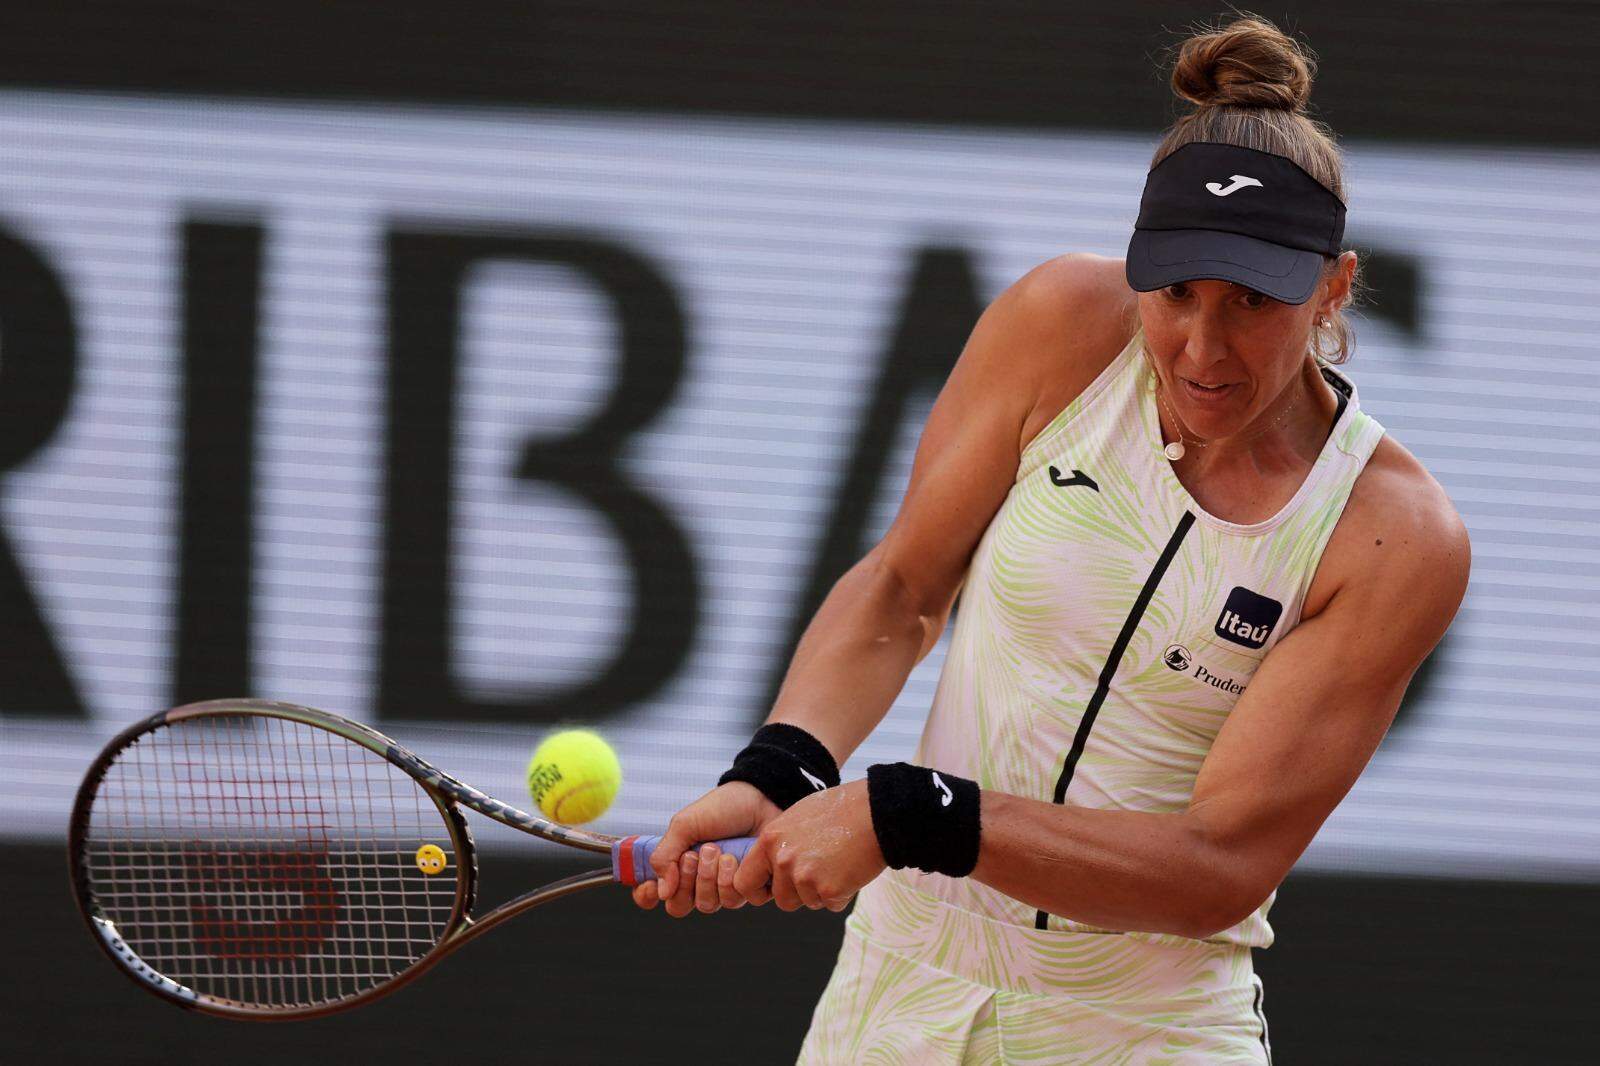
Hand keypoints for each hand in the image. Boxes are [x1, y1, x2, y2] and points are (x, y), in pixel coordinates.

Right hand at [630, 781, 781, 917]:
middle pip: (680, 906)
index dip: (647, 896)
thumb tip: (661, 891)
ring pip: (708, 905)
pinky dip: (731, 879)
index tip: (650, 888)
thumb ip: (665, 855)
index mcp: (677, 863)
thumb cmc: (721, 809)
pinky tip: (736, 857)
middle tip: (694, 855)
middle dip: (686, 881)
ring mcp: (722, 886)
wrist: (759, 799)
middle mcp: (698, 880)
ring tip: (718, 850)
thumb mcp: (685, 825)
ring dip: (710, 877)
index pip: (653, 893)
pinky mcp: (747, 888)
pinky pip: (734, 901)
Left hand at [733, 779, 883, 912]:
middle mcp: (783, 860)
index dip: (760, 889)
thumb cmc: (841, 811)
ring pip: (807, 903)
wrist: (877, 812)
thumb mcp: (797, 818)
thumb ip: (779, 844)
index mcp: (770, 840)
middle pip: (781, 899)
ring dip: (821, 892)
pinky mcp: (829, 890)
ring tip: (837, 864)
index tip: (773, 888)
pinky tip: (850, 869)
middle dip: (799, 893)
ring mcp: (805, 876)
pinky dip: (842, 894)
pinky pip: (831, 905)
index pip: (744, 882)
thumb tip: (770, 868)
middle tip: (820, 871)